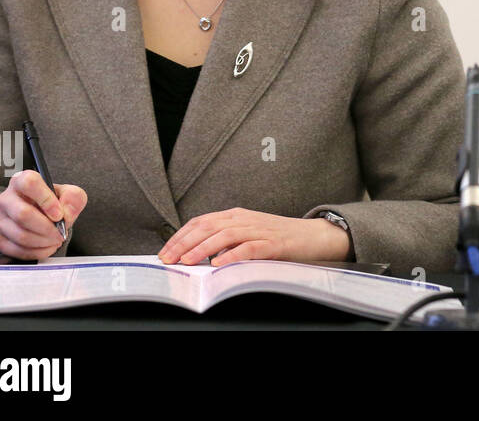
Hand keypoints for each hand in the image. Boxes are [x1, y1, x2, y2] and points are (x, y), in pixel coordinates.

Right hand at [0, 171, 87, 259]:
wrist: (41, 216)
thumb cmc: (54, 202)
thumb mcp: (69, 194)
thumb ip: (73, 198)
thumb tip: (65, 214)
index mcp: (21, 180)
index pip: (29, 183)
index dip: (46, 200)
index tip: (59, 214)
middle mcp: (6, 198)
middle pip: (23, 214)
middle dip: (47, 228)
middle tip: (60, 233)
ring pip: (20, 235)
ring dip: (43, 241)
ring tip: (56, 240)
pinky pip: (16, 250)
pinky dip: (36, 252)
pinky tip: (47, 247)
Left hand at [157, 208, 350, 265]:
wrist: (314, 236)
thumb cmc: (279, 239)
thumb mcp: (248, 234)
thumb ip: (225, 240)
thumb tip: (194, 254)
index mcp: (236, 215)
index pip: (201, 221)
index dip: (180, 236)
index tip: (165, 252)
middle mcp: (245, 219)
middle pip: (208, 226)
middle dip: (184, 243)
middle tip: (168, 259)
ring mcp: (259, 230)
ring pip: (225, 235)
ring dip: (203, 248)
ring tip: (188, 262)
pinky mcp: (274, 244)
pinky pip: (250, 248)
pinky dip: (232, 255)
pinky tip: (219, 264)